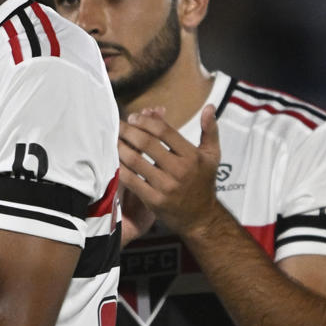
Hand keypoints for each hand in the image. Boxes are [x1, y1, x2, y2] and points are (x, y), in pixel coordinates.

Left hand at [117, 106, 222, 241]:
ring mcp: (165, 186)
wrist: (200, 218)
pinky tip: (113, 160)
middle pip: (147, 143)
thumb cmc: (204, 183)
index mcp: (191, 155)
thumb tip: (209, 107)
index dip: (146, 121)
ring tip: (112, 140)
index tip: (134, 117)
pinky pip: (131, 180)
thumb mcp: (212, 156)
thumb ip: (210, 130)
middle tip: (118, 125)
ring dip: (120, 147)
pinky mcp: (153, 200)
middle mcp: (179, 170)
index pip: (164, 131)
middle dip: (129, 131)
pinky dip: (120, 168)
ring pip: (136, 161)